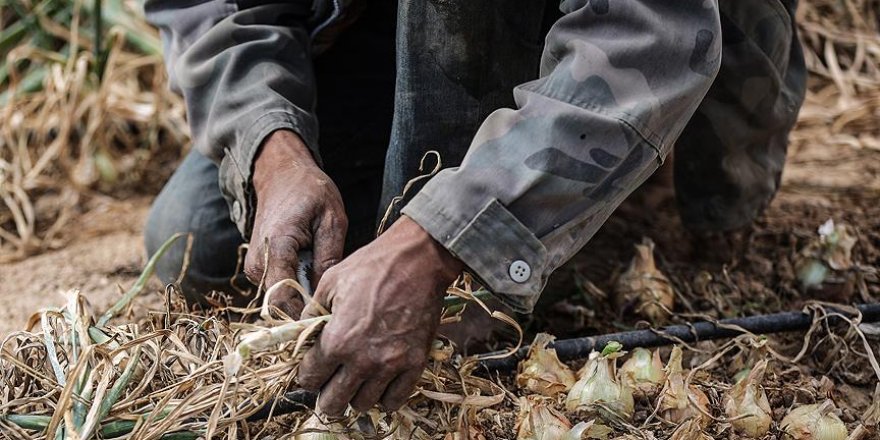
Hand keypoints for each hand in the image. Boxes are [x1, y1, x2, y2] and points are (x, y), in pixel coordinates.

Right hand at [244, 130, 347, 317]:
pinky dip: (298, 291)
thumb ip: (329, 258)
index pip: (283, 300)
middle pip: (281, 306)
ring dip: (304, 301)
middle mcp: (258, 263)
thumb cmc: (309, 192)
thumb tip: (327, 294)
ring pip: (280, 301)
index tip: (332, 318)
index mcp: (276, 248)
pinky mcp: (260, 269)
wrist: (280, 175)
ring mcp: (255, 268)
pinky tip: (316, 280)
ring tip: (328, 289)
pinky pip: (279, 290)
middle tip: (337, 307)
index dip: (306, 316)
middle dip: (308, 311)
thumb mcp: (332, 219)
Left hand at [297, 216, 462, 414]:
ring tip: (356, 381)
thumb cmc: (373, 266)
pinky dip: (385, 397)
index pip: (309, 379)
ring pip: (363, 405)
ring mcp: (391, 365)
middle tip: (329, 384)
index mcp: (337, 340)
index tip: (312, 369)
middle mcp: (362, 360)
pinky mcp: (415, 364)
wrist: (418, 260)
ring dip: (355, 396)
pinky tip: (380, 383)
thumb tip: (303, 333)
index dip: (306, 375)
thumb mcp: (330, 282)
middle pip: (333, 403)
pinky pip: (395, 400)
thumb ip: (312, 314)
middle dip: (325, 395)